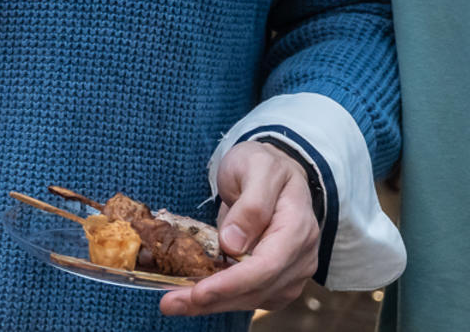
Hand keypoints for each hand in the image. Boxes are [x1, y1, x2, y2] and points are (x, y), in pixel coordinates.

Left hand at [157, 142, 319, 316]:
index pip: (267, 265)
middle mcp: (300, 256)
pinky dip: (220, 299)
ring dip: (211, 304)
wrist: (276, 170)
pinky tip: (192, 297)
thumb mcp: (256, 168)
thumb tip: (233, 245)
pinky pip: (248, 296)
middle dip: (213, 300)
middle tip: (170, 304)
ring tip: (173, 303)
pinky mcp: (277, 280)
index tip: (199, 292)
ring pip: (251, 299)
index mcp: (298, 227)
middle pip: (256, 289)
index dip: (233, 283)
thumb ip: (251, 205)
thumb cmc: (264, 165)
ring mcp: (290, 272)